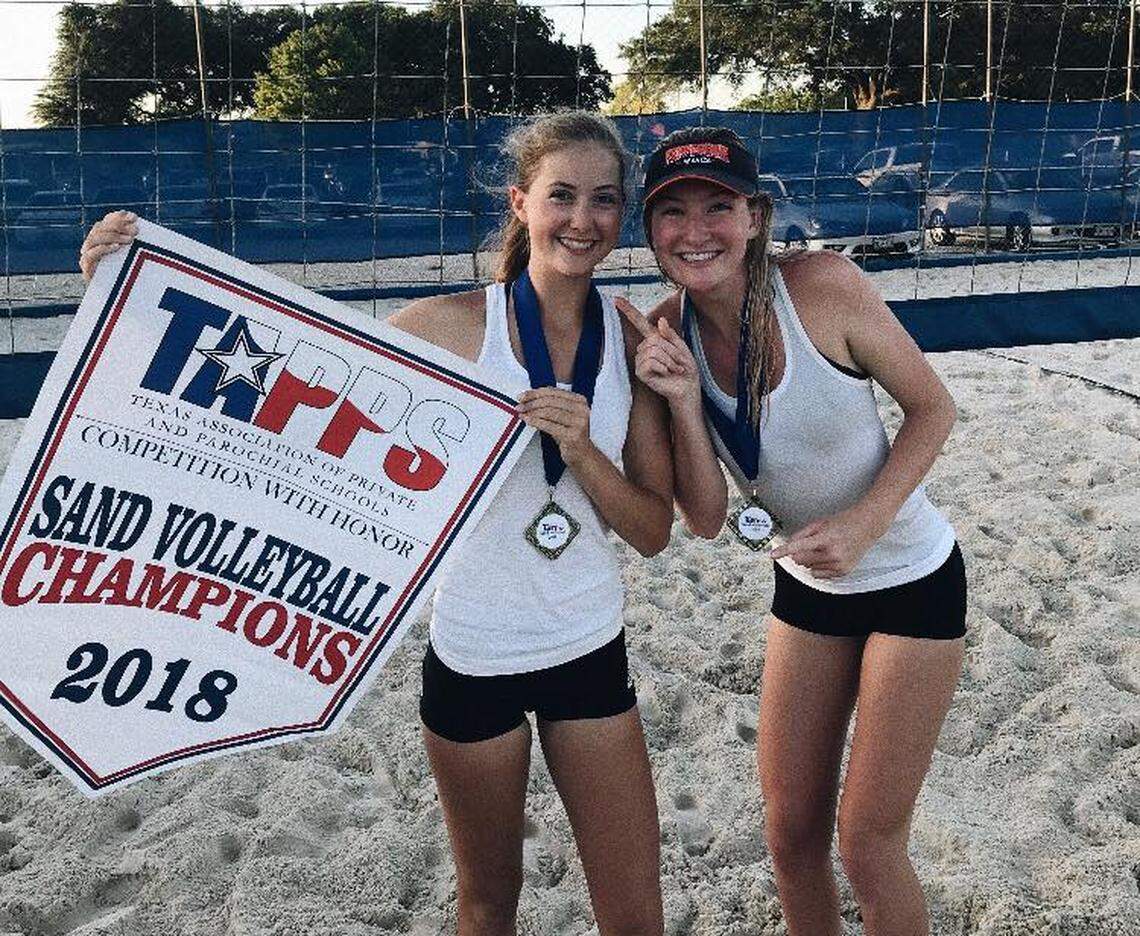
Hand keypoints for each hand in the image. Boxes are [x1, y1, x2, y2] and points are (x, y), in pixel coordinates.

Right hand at [80, 210, 137, 281]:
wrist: (120, 301)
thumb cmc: (131, 278)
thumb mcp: (135, 258)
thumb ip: (135, 245)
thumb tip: (142, 228)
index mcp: (103, 239)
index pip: (106, 222)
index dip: (118, 217)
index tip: (134, 216)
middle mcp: (92, 245)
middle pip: (100, 228)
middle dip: (119, 226)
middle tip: (136, 230)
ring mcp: (87, 256)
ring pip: (94, 238)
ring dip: (113, 236)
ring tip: (130, 239)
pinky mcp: (86, 269)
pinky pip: (90, 255)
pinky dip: (103, 249)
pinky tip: (117, 247)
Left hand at [517, 387, 593, 467]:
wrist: (582, 454)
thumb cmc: (570, 435)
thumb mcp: (562, 416)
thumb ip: (550, 405)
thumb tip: (528, 398)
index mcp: (579, 400)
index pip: (553, 392)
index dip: (535, 393)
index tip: (523, 396)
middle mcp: (581, 409)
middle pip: (550, 401)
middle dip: (532, 402)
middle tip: (520, 405)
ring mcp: (578, 422)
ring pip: (549, 412)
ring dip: (532, 412)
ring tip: (523, 413)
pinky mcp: (572, 435)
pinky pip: (549, 426)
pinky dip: (536, 422)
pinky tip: (528, 421)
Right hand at [615, 302, 700, 410]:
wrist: (687, 386)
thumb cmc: (685, 368)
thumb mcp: (682, 347)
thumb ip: (670, 334)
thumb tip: (660, 320)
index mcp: (654, 340)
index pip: (639, 323)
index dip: (628, 311)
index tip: (616, 299)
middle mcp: (644, 349)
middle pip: (654, 339)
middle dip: (671, 350)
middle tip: (678, 362)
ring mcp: (641, 361)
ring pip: (653, 351)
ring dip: (669, 360)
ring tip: (674, 369)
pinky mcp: (640, 373)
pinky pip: (650, 362)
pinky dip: (663, 367)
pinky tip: (666, 374)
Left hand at [770, 505, 886, 578]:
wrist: (867, 527)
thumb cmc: (842, 522)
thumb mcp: (819, 523)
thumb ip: (801, 534)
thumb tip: (789, 548)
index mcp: (826, 538)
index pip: (799, 546)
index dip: (784, 551)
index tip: (772, 555)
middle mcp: (833, 553)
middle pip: (800, 560)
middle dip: (799, 553)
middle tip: (810, 544)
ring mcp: (839, 564)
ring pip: (808, 568)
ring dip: (811, 560)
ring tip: (825, 548)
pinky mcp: (843, 572)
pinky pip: (818, 574)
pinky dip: (819, 567)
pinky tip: (829, 557)